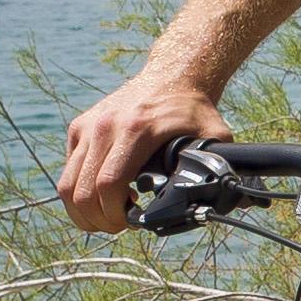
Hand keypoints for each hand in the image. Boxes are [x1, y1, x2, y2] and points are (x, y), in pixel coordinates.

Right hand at [58, 70, 232, 233]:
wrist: (173, 74)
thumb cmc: (193, 110)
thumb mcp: (215, 137)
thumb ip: (221, 168)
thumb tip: (233, 201)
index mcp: (135, 130)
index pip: (109, 184)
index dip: (114, 214)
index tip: (130, 224)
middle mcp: (105, 126)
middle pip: (81, 191)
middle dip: (97, 220)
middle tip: (119, 226)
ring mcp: (89, 125)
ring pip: (67, 184)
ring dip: (82, 211)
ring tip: (107, 216)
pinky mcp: (80, 127)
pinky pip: (69, 170)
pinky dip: (79, 191)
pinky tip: (105, 193)